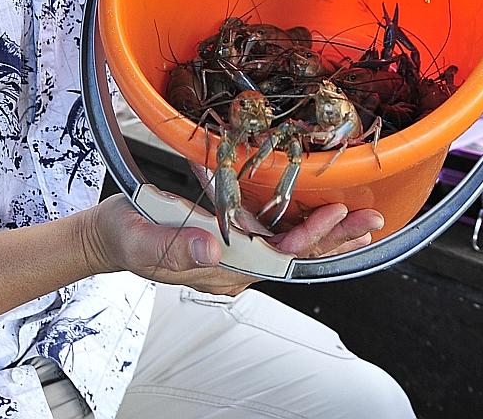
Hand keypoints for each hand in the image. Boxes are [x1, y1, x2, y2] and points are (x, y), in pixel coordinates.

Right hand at [83, 195, 381, 296]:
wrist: (109, 236)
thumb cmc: (123, 236)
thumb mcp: (142, 241)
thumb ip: (176, 247)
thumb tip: (213, 248)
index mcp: (222, 270)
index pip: (277, 258)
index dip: (306, 237)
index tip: (331, 213)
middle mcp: (238, 265)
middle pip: (296, 256)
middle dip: (336, 239)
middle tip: (372, 221)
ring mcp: (238, 252)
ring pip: (292, 245)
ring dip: (329, 233)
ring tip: (363, 221)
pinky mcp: (234, 235)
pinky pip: (276, 233)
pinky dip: (304, 222)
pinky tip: (326, 211)